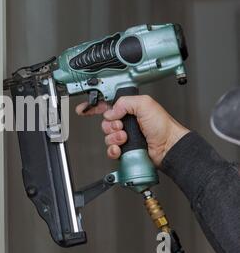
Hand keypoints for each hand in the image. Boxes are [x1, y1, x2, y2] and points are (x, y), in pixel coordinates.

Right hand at [75, 95, 189, 166]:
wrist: (169, 147)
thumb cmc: (163, 127)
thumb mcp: (145, 104)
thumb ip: (125, 102)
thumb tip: (111, 111)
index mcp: (130, 109)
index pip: (107, 106)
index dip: (94, 107)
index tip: (83, 109)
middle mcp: (127, 122)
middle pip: (105, 123)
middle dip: (110, 125)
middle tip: (121, 126)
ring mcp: (126, 137)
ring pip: (107, 137)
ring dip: (114, 138)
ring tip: (125, 138)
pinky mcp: (125, 150)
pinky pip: (111, 150)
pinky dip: (113, 150)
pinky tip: (120, 148)